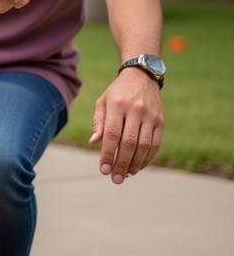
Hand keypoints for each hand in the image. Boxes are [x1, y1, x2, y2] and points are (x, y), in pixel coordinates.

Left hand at [90, 68, 163, 183]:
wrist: (142, 76)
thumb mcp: (102, 102)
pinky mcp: (161, 121)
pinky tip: (138, 166)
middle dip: (122, 163)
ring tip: (126, 174)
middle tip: (115, 179)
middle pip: (129, 143)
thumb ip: (99, 122)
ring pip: (144, 146)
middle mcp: (136, 110)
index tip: (103, 170)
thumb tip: (94, 142)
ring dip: (135, 164)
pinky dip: (147, 158)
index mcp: (117, 105)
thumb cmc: (117, 93)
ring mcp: (151, 116)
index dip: (108, 154)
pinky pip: (156, 144)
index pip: (112, 135)